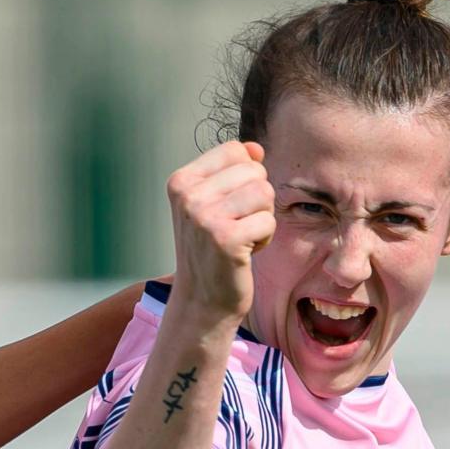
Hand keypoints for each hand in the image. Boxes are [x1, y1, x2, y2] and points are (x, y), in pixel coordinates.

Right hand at [165, 141, 272, 324]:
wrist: (201, 301)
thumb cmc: (212, 250)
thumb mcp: (215, 203)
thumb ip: (233, 170)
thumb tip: (256, 148)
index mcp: (181, 181)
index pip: (235, 151)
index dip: (244, 178)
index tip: (227, 207)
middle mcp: (188, 196)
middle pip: (254, 171)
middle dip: (257, 200)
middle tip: (235, 227)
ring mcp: (204, 217)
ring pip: (265, 193)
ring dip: (262, 218)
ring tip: (241, 238)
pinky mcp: (226, 239)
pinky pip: (268, 221)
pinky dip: (264, 239)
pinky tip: (244, 253)